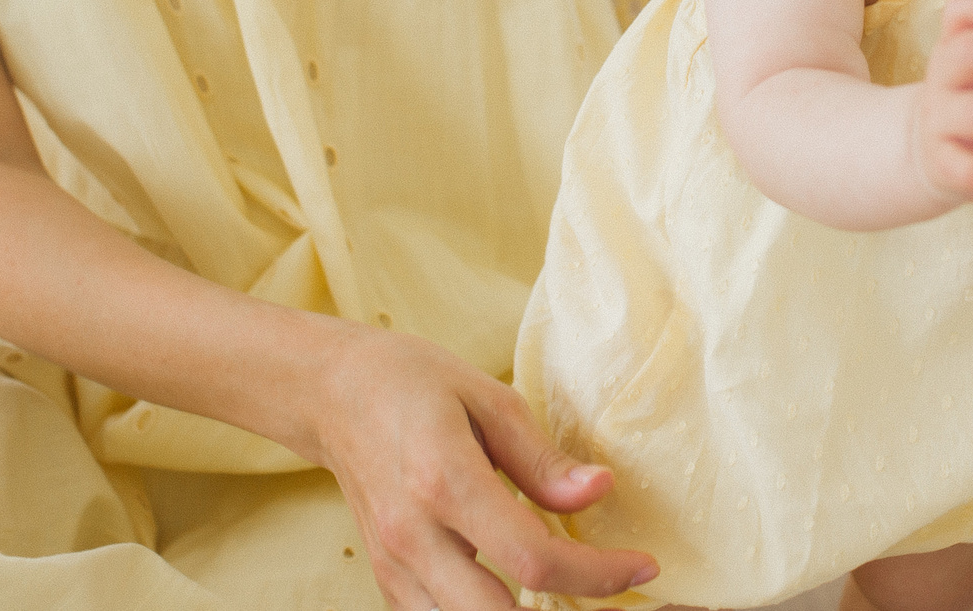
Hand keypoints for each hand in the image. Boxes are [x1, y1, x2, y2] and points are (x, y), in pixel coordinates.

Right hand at [312, 327, 658, 610]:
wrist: (330, 394)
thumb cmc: (410, 383)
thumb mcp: (488, 398)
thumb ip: (543, 459)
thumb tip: (600, 491)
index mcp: (444, 481)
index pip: (532, 559)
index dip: (597, 575)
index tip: (641, 564)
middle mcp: (413, 537)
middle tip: (616, 593)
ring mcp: (393, 567)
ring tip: (574, 596)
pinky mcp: (387, 581)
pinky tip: (521, 597)